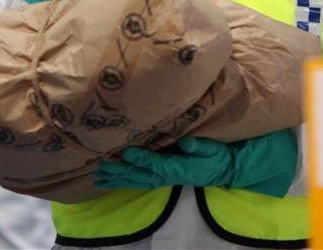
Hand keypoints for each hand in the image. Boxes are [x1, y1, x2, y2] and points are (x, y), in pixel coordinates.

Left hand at [94, 129, 297, 197]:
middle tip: (100, 169)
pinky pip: (141, 180)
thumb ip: (198, 145)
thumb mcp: (211, 148)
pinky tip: (114, 179)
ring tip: (99, 177)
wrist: (224, 169)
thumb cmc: (216, 156)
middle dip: (120, 172)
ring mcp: (164, 177)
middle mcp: (167, 174)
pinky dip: (126, 181)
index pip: (155, 163)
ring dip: (118, 179)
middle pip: (139, 175)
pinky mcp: (163, 176)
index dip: (140, 158)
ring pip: (137, 180)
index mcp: (177, 167)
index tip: (125, 151)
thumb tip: (184, 142)